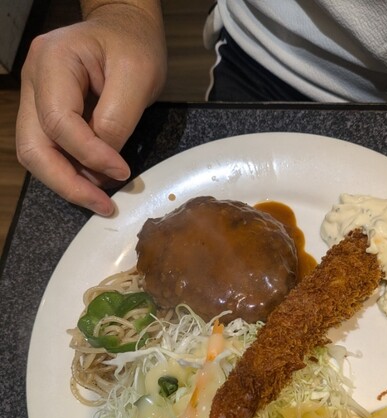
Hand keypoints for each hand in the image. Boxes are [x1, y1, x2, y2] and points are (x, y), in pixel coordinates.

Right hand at [16, 3, 166, 215]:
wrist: (124, 28)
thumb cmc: (134, 44)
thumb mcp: (138, 76)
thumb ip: (118, 119)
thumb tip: (105, 164)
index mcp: (53, 61)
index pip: (58, 122)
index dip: (90, 155)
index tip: (122, 172)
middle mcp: (33, 81)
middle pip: (33, 146)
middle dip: (68, 183)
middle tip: (103, 205)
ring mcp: (35, 98)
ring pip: (36, 154)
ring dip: (67, 183)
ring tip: (101, 200)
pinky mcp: (45, 114)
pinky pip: (49, 151)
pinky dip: (70, 173)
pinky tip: (94, 183)